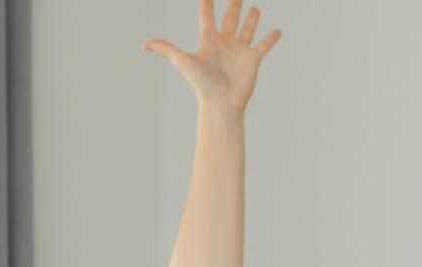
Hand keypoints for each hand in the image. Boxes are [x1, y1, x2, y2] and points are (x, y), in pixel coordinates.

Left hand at [146, 0, 281, 111]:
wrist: (221, 103)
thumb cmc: (202, 84)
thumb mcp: (183, 61)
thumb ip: (166, 49)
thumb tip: (144, 45)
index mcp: (209, 40)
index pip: (207, 15)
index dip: (207, 3)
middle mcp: (225, 43)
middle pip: (230, 18)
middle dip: (233, 5)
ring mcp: (239, 51)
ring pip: (246, 29)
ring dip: (251, 19)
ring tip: (254, 9)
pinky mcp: (253, 59)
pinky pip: (264, 45)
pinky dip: (271, 38)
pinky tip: (277, 31)